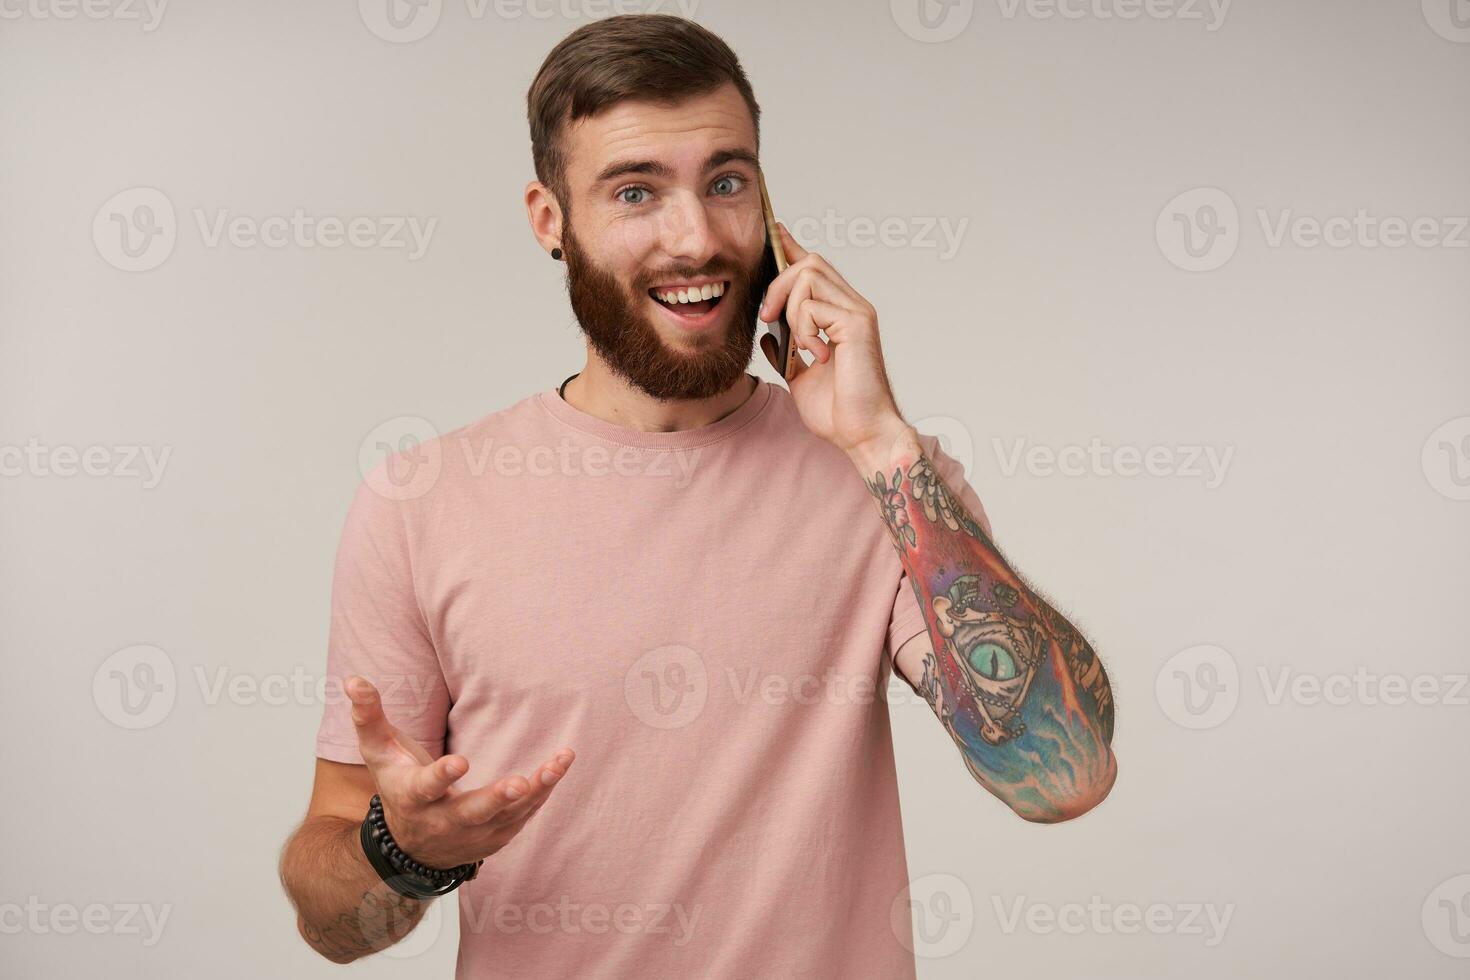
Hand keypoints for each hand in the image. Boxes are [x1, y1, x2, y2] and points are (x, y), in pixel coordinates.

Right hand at [345, 675, 572, 869]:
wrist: (409, 846)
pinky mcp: (496, 837)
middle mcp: (443, 821)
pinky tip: (559, 767)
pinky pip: (524, 817)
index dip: (442, 777)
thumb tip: (353, 679)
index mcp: (414, 797)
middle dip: (496, 799)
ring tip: (558, 763)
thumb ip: (369, 715)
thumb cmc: (396, 784)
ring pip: (508, 816)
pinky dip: (544, 794)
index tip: (461, 761)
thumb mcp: (378, 752)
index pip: (427, 788)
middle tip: (520, 783)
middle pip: (473, 813)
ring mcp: (473, 834)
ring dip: (536, 791)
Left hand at [757, 222, 912, 462]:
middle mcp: (853, 307)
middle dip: (778, 283)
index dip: (790, 247)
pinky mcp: (857, 323)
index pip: (815, 267)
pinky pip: (812, 304)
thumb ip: (787, 350)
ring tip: (799, 343)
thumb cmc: (838, 411)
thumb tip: (768, 333)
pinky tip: (816, 354)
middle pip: (810, 261)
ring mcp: (857, 312)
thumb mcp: (799, 376)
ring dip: (789, 307)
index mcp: (841, 316)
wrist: (860, 434)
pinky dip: (802, 328)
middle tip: (768, 316)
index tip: (772, 232)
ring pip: (808, 274)